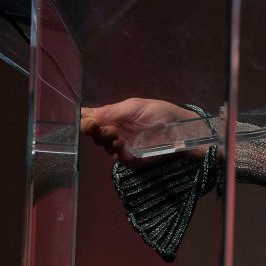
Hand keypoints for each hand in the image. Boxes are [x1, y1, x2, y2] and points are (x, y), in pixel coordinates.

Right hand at [80, 97, 208, 166]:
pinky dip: (118, 153)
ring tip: (115, 134)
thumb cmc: (159, 112)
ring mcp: (123, 146)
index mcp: (113, 116)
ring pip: (105, 147)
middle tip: (99, 127)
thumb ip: (111, 112)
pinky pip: (119, 159)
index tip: (84, 121)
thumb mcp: (134, 107)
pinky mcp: (132, 159)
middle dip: (95, 131)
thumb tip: (85, 115)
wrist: (181, 128)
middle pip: (95, 135)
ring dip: (107, 141)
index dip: (85, 120)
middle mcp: (115, 132)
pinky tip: (121, 146)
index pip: (92, 119)